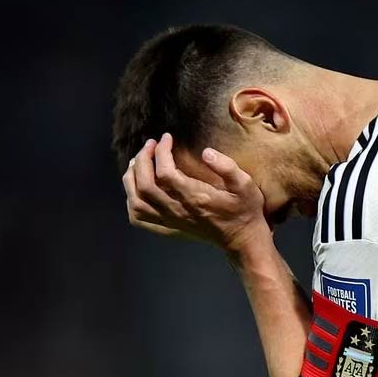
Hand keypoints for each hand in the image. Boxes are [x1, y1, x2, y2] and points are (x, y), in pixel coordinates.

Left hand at [122, 133, 269, 252]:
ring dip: (131, 179)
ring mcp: (171, 220)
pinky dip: (131, 202)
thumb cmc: (245, 209)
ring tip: (138, 161)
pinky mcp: (169, 227)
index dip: (161, 151)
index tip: (167, 137)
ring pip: (137, 202)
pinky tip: (136, 188)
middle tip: (150, 144)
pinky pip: (139, 218)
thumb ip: (227, 167)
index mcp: (195, 197)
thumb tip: (206, 152)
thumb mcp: (245, 185)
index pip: (165, 173)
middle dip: (143, 160)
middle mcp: (178, 210)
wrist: (242, 239)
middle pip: (145, 185)